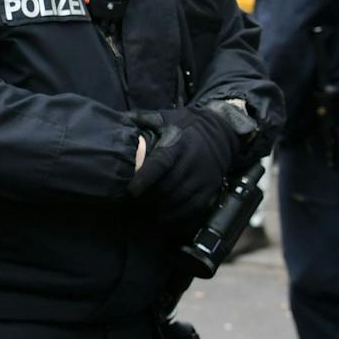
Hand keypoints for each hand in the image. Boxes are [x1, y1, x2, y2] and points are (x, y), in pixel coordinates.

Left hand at [129, 106, 241, 232]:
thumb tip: (116, 119)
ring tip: (144, 215)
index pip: (160, 164)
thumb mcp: (165, 118)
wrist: (222, 131)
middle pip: (168, 186)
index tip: (131, 191)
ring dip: (161, 209)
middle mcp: (191, 162)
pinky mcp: (211, 187)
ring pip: (180, 199)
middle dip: (148, 199)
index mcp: (177, 145)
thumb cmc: (186, 125)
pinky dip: (178, 217)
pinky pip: (194, 207)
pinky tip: (163, 220)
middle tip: (132, 206)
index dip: (145, 179)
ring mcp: (203, 177)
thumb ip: (141, 119)